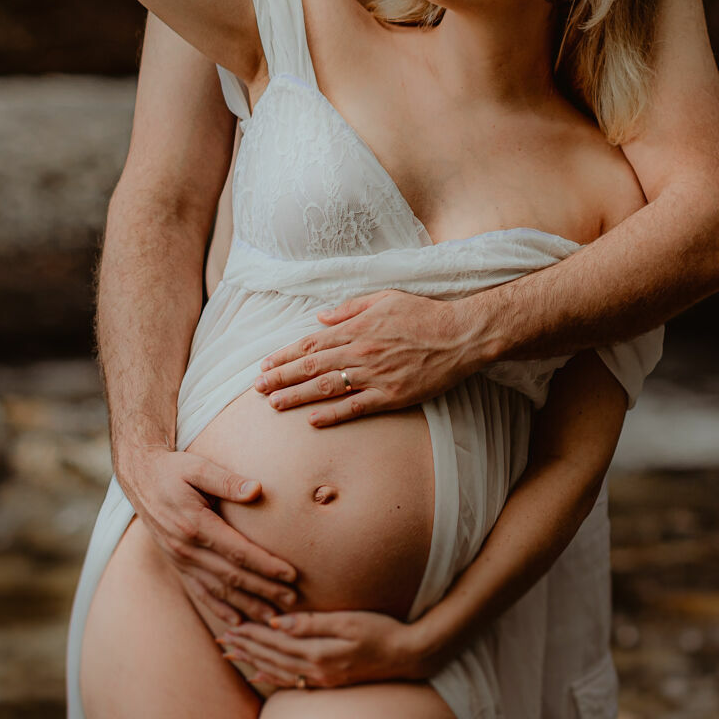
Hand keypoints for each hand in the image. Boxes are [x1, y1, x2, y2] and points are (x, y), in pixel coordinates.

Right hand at [114, 443, 300, 626]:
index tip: (290, 575)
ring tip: (271, 617)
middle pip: (231, 576)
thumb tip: (257, 490)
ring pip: (217, 590)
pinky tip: (237, 622)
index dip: (265, 565)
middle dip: (263, 590)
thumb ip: (227, 480)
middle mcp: (186, 548)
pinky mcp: (177, 564)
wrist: (140, 478)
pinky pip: (199, 591)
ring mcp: (180, 560)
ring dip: (246, 605)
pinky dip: (218, 608)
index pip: (237, 551)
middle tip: (292, 600)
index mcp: (194, 524)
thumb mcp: (198, 467)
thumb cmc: (174, 470)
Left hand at [218, 610, 434, 687]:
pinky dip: (272, 677)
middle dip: (247, 648)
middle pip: (272, 657)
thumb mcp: (348, 620)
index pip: (276, 641)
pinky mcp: (328, 681)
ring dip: (254, 662)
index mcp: (318, 652)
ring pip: (278, 670)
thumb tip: (278, 622)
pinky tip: (260, 675)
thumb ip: (312, 622)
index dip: (252, 634)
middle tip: (223, 642)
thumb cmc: (381, 630)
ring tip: (233, 656)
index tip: (231, 627)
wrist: (407, 655)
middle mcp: (316, 669)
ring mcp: (322, 678)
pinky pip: (292, 681)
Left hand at [254, 291, 487, 425]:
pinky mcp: (392, 395)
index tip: (265, 366)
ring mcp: (375, 375)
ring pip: (327, 387)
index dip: (285, 356)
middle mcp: (361, 351)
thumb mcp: (386, 298)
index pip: (311, 343)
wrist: (460, 335)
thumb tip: (321, 316)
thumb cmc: (425, 313)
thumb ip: (351, 308)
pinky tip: (312, 420)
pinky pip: (355, 407)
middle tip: (258, 389)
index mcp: (357, 327)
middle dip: (281, 377)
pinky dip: (332, 414)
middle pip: (312, 367)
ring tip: (274, 404)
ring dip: (297, 396)